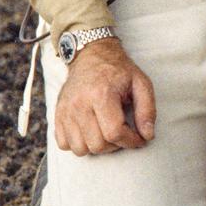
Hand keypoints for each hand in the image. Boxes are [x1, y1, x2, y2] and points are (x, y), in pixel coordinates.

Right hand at [54, 38, 155, 155]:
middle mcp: (79, 103)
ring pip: (80, 149)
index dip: (131, 141)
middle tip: (123, 133)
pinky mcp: (58, 114)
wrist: (91, 56)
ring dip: (97, 147)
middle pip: (97, 145)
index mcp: (101, 94)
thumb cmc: (118, 71)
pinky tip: (90, 132)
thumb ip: (147, 110)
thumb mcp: (141, 83)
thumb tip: (147, 135)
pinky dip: (78, 144)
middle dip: (115, 145)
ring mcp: (66, 110)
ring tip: (106, 132)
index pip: (114, 132)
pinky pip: (64, 144)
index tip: (139, 138)